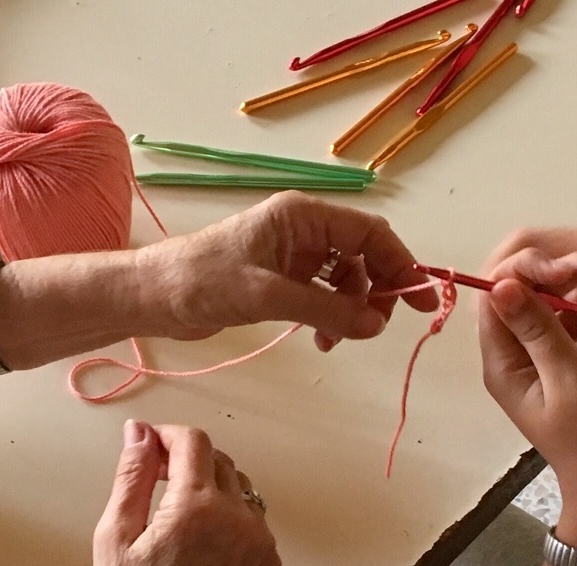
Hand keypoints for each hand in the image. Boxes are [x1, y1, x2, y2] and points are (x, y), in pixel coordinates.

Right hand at [94, 420, 281, 565]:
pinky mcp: (268, 564)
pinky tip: (200, 544)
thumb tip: (139, 433)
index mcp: (196, 507)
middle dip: (187, 460)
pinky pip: (252, 521)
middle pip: (219, 460)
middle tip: (155, 482)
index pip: (193, 442)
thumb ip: (131, 478)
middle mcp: (238, 518)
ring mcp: (260, 542)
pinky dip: (228, 517)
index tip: (147, 449)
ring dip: (210, 486)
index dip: (167, 436)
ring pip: (240, 489)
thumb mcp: (114, 539)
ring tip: (177, 515)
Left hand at [134, 191, 437, 352]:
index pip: (370, 234)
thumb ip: (326, 310)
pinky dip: (332, 318)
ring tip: (336, 340)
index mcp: (302, 215)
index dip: (401, 264)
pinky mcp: (282, 280)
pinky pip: (325, 296)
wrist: (155, 296)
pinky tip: (323, 339)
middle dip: (376, 291)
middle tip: (374, 328)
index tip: (421, 300)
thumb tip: (375, 325)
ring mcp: (293, 255)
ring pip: (347, 280)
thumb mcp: (268, 295)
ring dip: (352, 310)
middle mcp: (303, 230)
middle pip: (364, 256)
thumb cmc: (202, 281)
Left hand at [478, 251, 576, 553]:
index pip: (494, 297)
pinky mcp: (568, 366)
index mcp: (502, 365)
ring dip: (572, 281)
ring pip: (544, 304)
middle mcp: (514, 360)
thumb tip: (500, 284)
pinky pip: (564, 321)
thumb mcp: (567, 379)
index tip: (568, 263)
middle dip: (551, 269)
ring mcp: (542, 363)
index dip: (523, 269)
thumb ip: (537, 330)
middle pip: (516, 295)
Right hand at [481, 228, 576, 396]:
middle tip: (500, 325)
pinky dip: (544, 318)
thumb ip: (565, 304)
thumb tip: (510, 289)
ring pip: (539, 282)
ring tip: (517, 336)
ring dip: (524, 304)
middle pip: (527, 257)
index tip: (496, 306)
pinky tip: (542, 343)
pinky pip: (556, 302)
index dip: (504, 271)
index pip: (527, 244)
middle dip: (509, 287)